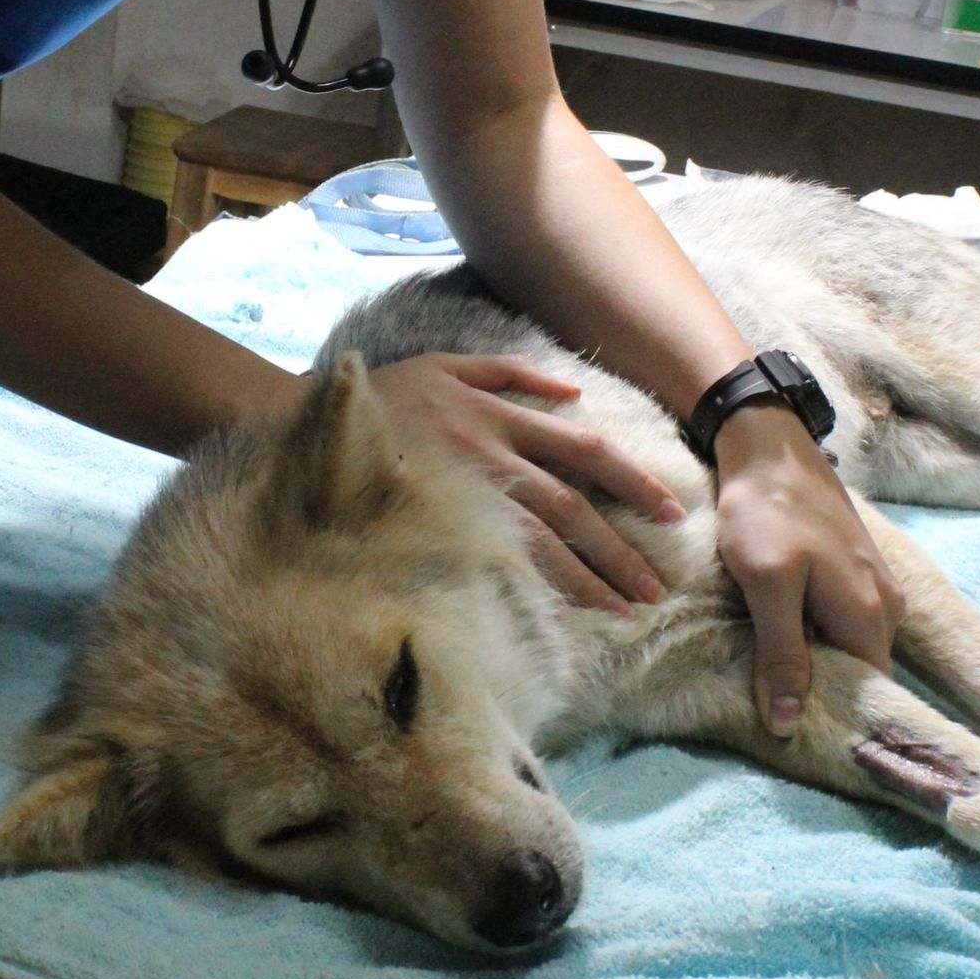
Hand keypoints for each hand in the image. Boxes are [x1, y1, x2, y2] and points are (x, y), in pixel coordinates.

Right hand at [369, 353, 685, 612]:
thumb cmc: (382, 396)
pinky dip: (529, 585)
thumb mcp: (446, 364)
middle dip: (619, 550)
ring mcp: (459, 495)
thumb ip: (509, 371)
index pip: (584, 452)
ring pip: (538, 541)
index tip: (669, 514)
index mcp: (498, 415)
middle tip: (655, 589)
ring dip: (585, 579)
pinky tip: (555, 614)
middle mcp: (489, 454)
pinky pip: (492, 559)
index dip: (631, 483)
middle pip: (572, 507)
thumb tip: (573, 392)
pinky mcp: (433, 524)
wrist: (311, 428)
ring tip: (622, 610)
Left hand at [710, 403, 902, 735]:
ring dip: (818, 664)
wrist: (769, 444)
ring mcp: (875, 584)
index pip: (870, 694)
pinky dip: (818, 637)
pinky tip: (785, 639)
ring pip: (852, 647)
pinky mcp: (856, 568)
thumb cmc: (765, 512)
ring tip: (774, 682)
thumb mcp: (766, 585)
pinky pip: (844, 621)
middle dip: (826, 695)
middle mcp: (885, 606)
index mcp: (869, 616)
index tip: (801, 742)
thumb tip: (789, 724)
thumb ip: (782, 654)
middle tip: (776, 716)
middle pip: (863, 672)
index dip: (839, 719)